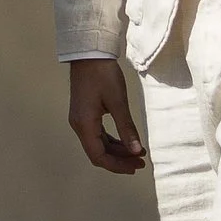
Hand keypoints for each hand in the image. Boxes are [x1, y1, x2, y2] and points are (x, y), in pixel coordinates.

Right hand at [67, 59, 147, 173]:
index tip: (136, 167)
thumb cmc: (103, 74)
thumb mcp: (118, 102)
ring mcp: (81, 120)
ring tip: (138, 153)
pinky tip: (127, 142)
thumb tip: (136, 151)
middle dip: (120, 160)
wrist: (90, 54)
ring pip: (99, 145)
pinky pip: (98, 135)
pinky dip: (113, 141)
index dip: (117, 165)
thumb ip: (127, 128)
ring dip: (117, 151)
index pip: (99, 156)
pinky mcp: (85, 115)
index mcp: (84, 125)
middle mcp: (79, 126)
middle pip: (98, 153)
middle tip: (141, 163)